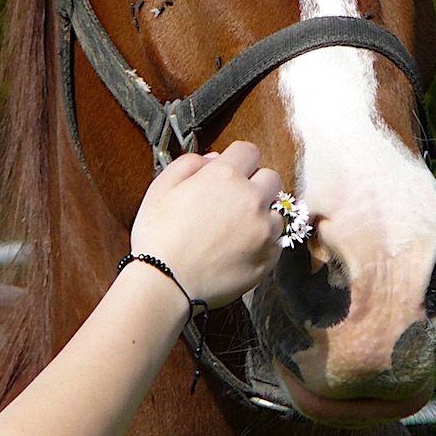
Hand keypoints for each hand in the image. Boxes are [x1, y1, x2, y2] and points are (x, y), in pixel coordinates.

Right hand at [129, 141, 282, 308]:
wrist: (165, 284)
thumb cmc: (159, 236)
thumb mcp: (162, 186)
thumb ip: (190, 163)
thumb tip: (214, 159)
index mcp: (226, 176)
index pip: (249, 151)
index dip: (237, 160)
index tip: (229, 172)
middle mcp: (251, 199)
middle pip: (271, 178)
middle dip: (255, 184)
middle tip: (233, 201)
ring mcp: (264, 231)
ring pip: (277, 211)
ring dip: (262, 215)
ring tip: (236, 230)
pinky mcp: (268, 259)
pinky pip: (276, 242)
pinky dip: (263, 242)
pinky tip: (239, 249)